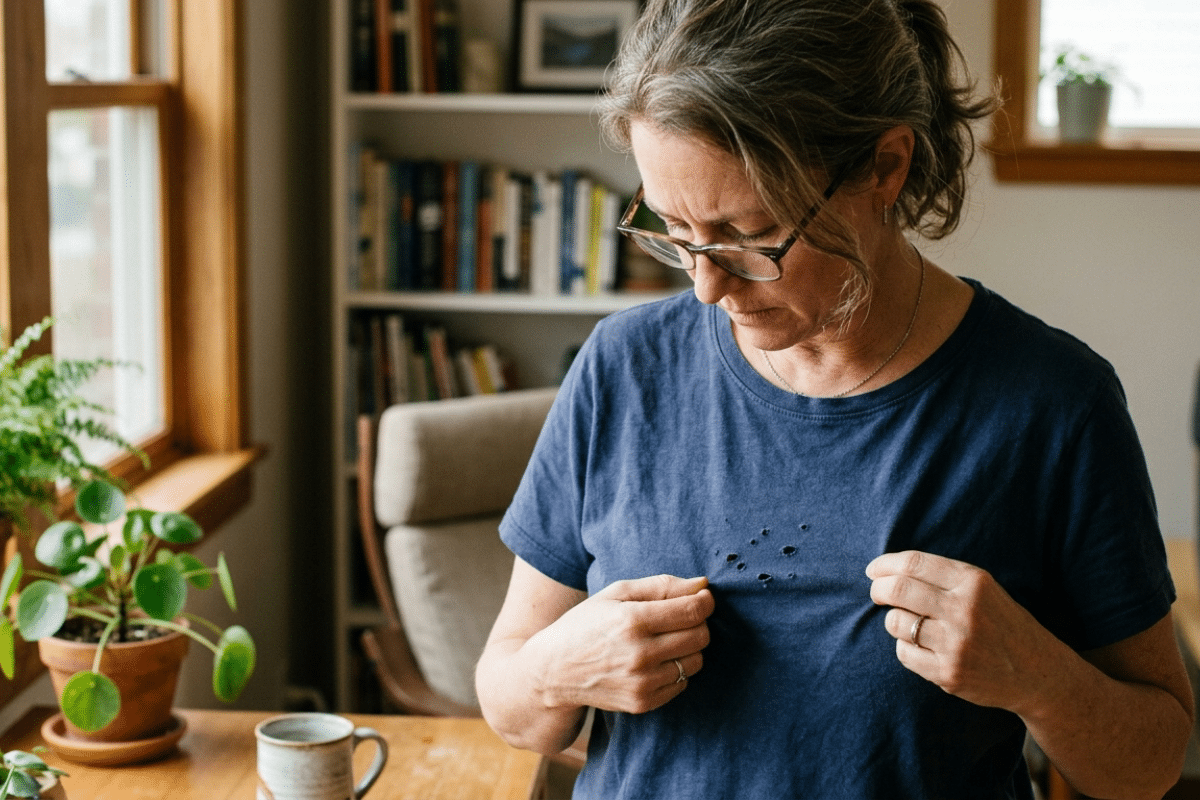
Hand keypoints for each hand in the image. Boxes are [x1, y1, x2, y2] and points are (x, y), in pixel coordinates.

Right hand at [537, 574, 713, 714]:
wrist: (553, 671)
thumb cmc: (585, 624)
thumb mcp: (615, 594)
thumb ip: (661, 586)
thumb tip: (703, 584)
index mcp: (632, 620)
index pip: (693, 610)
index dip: (705, 601)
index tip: (702, 597)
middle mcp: (639, 654)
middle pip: (700, 636)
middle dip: (698, 623)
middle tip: (681, 618)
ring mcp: (642, 682)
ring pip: (695, 661)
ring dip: (688, 648)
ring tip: (665, 640)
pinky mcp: (643, 702)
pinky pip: (682, 683)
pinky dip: (676, 670)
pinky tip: (654, 661)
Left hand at [866, 550, 1053, 711]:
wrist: (1038, 673)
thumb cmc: (1002, 623)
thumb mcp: (983, 589)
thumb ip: (943, 577)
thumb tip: (887, 571)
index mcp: (973, 582)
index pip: (914, 563)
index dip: (885, 564)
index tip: (873, 570)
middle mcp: (964, 610)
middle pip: (898, 590)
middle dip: (878, 589)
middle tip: (877, 593)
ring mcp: (956, 644)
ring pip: (896, 622)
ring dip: (895, 620)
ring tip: (911, 623)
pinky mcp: (948, 673)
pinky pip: (904, 653)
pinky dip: (906, 647)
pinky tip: (924, 647)